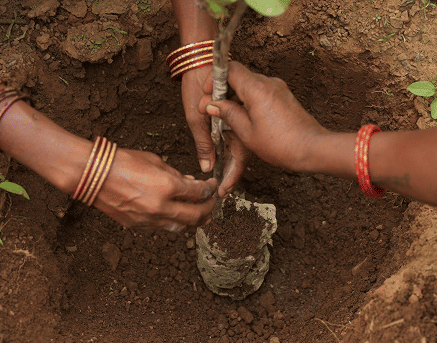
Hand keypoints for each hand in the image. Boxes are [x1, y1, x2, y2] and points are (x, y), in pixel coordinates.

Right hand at [93, 148, 216, 231]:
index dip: (210, 189)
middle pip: (196, 216)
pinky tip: (176, 217)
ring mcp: (149, 219)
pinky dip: (172, 223)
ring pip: (180, 227)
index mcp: (167, 186)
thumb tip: (190, 184)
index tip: (212, 185)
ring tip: (200, 216)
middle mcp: (161, 207)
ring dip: (193, 222)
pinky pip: (162, 228)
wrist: (91, 174)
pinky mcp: (138, 226)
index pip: (199, 193)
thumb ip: (175, 174)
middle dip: (208, 210)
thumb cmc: (122, 161)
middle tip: (212, 204)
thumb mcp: (154, 161)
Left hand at [181, 67, 249, 196]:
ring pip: (237, 144)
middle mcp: (242, 122)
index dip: (231, 178)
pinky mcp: (233, 111)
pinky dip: (227, 144)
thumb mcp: (195, 115)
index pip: (238, 159)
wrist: (201, 55)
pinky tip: (220, 154)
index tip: (223, 193)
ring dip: (229, 160)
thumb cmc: (197, 82)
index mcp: (236, 125)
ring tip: (220, 179)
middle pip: (240, 153)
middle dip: (231, 173)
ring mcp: (238, 117)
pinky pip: (234, 132)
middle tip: (221, 190)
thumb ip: (203, 141)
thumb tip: (207, 168)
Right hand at [199, 61, 329, 171]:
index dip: (214, 79)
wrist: (313, 148)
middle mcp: (269, 83)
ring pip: (250, 85)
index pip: (230, 68)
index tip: (208, 95)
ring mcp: (279, 88)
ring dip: (237, 97)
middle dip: (224, 91)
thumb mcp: (247, 133)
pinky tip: (246, 119)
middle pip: (240, 76)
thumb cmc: (281, 145)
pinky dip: (250, 101)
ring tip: (229, 118)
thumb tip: (213, 105)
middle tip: (214, 110)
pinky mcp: (284, 97)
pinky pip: (262, 92)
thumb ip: (228, 114)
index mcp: (256, 88)